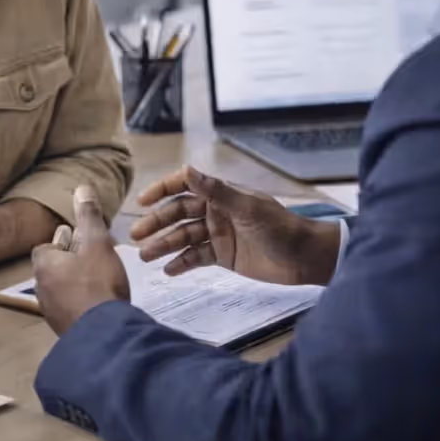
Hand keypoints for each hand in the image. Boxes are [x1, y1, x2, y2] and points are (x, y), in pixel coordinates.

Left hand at [32, 186, 129, 335]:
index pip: (46, 246)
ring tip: (100, 284)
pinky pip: (69, 310)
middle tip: (96, 262)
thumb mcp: (98, 243)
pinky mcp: (62, 329)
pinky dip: (81, 305)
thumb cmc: (99, 282)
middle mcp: (40, 288)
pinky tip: (99, 305)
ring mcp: (50, 312)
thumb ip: (89, 216)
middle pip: (53, 269)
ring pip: (61, 290)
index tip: (84, 244)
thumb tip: (81, 188)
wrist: (104, 333)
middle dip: (71, 264)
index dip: (65, 243)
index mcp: (44, 264)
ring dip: (76, 286)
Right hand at [131, 166, 338, 284]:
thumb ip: (216, 191)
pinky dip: (181, 263)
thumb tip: (187, 170)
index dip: (162, 190)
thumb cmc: (280, 227)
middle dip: (157, 224)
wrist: (303, 257)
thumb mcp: (247, 208)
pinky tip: (167, 270)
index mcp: (221, 194)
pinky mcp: (222, 255)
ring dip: (164, 245)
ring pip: (183, 237)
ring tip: (145, 256)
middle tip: (135, 237)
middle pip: (178, 215)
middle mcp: (216, 211)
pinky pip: (196, 257)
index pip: (185, 186)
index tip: (142, 201)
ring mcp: (218, 234)